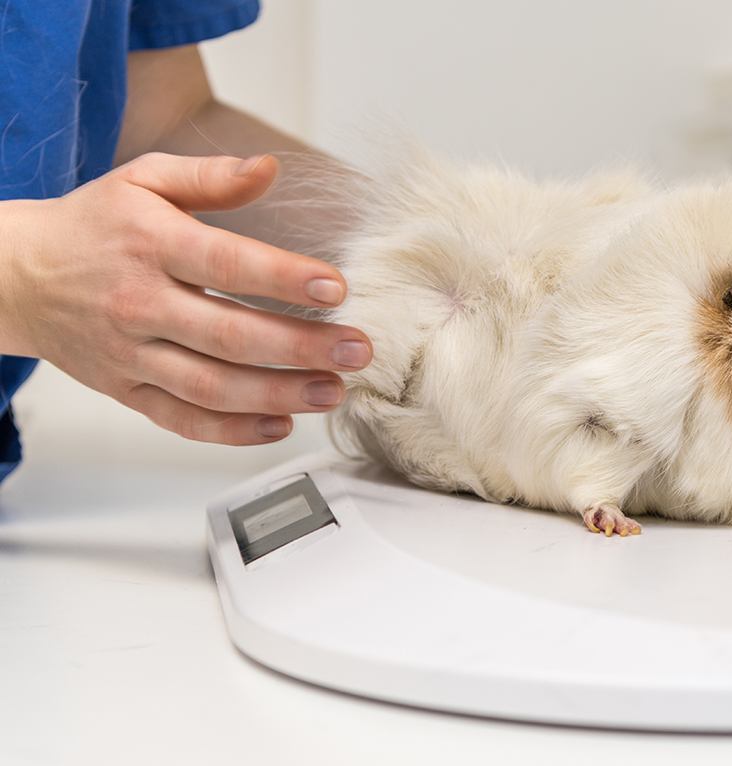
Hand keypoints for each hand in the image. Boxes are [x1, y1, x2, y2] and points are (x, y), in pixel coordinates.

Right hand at [0, 152, 372, 444]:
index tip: (335, 288)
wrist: (16, 275)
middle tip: (357, 350)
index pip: (225, 265)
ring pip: (213, 388)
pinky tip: (280, 423)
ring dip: (280, 394)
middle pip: (230, 336)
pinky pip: (184, 421)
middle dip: (302, 348)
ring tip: (333, 390)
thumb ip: (210, 177)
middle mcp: (140, 304)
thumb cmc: (93, 225)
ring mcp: (133, 355)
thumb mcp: (144, 180)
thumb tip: (270, 169)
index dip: (283, 278)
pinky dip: (233, 431)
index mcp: (150, 245)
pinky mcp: (128, 392)